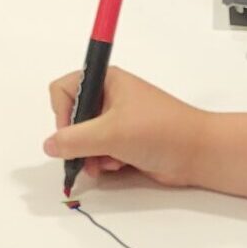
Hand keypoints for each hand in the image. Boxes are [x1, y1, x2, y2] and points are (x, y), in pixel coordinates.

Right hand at [46, 66, 211, 192]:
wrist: (198, 153)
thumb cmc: (158, 132)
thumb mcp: (110, 133)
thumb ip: (74, 140)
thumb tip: (48, 146)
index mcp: (107, 80)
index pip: (64, 90)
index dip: (62, 113)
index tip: (72, 134)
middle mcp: (110, 97)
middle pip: (73, 117)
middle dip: (77, 141)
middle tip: (86, 156)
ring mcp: (119, 120)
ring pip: (86, 138)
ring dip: (90, 155)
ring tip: (105, 165)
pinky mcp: (126, 141)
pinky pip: (100, 150)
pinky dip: (104, 161)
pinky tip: (117, 167)